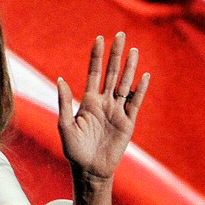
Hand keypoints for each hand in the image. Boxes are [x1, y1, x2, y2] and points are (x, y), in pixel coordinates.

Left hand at [56, 33, 146, 190]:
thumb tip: (60, 80)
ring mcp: (117, 111)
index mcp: (88, 101)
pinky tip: (144, 76)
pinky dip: (140, 89)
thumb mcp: (65, 126)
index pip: (94, 72)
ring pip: (125, 84)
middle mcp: (104, 102)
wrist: (90, 169)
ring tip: (133, 50)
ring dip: (129, 68)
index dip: (97, 56)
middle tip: (121, 35)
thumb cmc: (74, 150)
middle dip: (116, 54)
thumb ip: (64, 103)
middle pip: (112, 73)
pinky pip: (135, 102)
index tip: (100, 38)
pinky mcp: (128, 122)